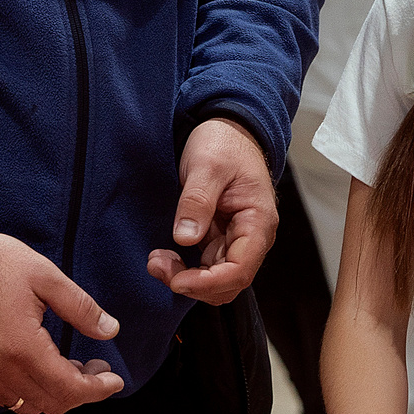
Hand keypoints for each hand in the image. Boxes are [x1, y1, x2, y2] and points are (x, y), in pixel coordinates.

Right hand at [0, 231, 122, 413]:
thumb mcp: (45, 275)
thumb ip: (81, 307)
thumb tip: (109, 330)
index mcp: (22, 348)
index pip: (69, 389)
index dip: (98, 390)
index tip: (115, 380)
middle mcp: (1, 370)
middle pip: (52, 404)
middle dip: (83, 392)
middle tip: (97, 369)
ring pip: (29, 407)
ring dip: (56, 395)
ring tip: (71, 369)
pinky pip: (7, 399)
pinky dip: (31, 393)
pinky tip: (41, 369)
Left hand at [145, 118, 275, 305]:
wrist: (229, 129)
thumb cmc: (225, 143)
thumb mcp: (207, 165)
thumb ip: (197, 201)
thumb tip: (184, 238)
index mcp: (257, 222)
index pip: (239, 270)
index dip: (208, 283)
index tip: (176, 280)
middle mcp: (251, 237)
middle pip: (228, 283)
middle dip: (193, 284)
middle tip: (157, 265)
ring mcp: (235, 239)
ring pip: (215, 280)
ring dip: (186, 279)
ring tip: (157, 261)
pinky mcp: (220, 238)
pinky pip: (205, 267)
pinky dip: (184, 269)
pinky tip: (164, 256)